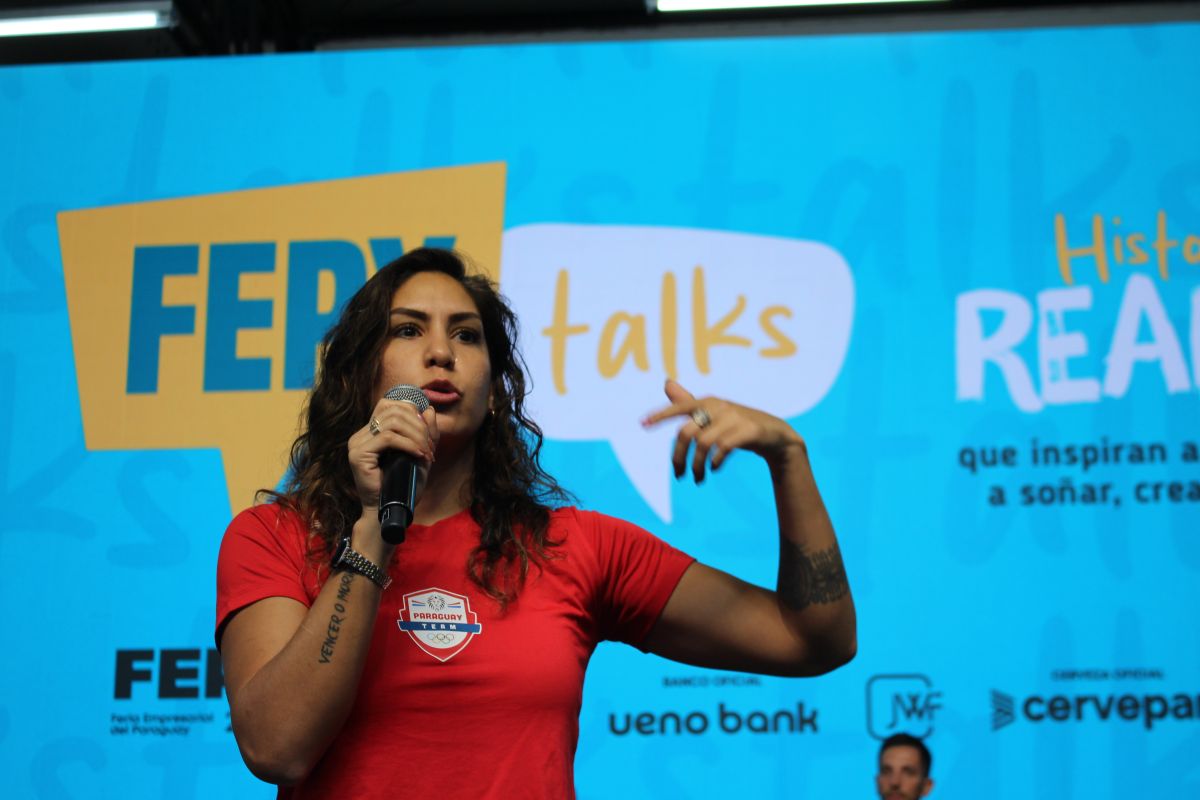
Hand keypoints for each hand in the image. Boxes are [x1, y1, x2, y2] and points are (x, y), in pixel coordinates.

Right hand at [348, 399, 438, 513]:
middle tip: (430, 446)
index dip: (412, 412)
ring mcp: (357, 444)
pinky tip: (420, 455)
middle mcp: (360, 435)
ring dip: (416, 435)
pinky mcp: (358, 455)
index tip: (427, 432)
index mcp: (370, 433)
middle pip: (393, 411)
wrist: (391, 511)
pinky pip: (389, 438)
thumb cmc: (404, 486)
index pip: (388, 405)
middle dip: (418, 426)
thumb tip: (428, 409)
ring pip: (392, 422)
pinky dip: (410, 444)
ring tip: (426, 452)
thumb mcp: (420, 455)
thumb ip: (425, 433)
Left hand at [641, 379, 803, 482]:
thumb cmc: (738, 424)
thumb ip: (689, 402)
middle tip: (678, 475)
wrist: (776, 435)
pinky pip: (723, 447)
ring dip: (697, 466)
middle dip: (678, 457)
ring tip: (697, 479)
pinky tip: (714, 470)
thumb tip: (667, 383)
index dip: (660, 415)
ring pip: (703, 444)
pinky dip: (715, 462)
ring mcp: (735, 417)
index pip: (679, 407)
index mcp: (708, 401)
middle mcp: (719, 406)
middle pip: (686, 433)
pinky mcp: (750, 430)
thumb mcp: (713, 414)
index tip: (643, 424)